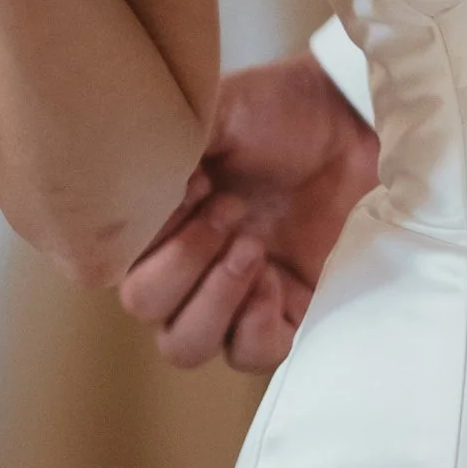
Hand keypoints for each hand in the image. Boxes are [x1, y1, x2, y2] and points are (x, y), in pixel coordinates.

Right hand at [118, 59, 377, 373]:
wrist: (350, 119)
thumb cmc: (278, 111)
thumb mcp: (213, 112)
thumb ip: (166, 148)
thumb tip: (139, 183)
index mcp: (159, 219)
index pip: (116, 260)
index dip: (150, 234)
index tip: (197, 183)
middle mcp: (187, 263)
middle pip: (145, 307)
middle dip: (182, 261)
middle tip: (230, 210)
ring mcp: (234, 294)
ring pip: (184, 345)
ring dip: (212, 300)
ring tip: (252, 248)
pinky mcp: (284, 314)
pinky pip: (250, 356)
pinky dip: (254, 327)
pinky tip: (274, 280)